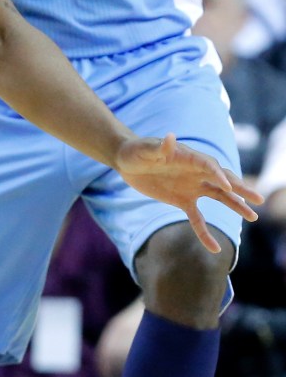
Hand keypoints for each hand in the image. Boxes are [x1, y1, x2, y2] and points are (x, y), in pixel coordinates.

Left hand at [115, 134, 263, 253]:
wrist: (127, 161)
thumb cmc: (136, 151)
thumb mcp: (145, 149)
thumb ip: (159, 147)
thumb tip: (170, 137)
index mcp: (188, 157)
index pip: (208, 165)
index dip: (218, 175)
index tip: (228, 186)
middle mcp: (195, 172)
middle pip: (222, 180)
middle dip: (239, 189)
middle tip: (258, 199)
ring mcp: (191, 187)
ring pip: (219, 197)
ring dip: (235, 205)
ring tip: (253, 216)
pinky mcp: (182, 201)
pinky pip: (197, 219)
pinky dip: (205, 233)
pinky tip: (214, 248)